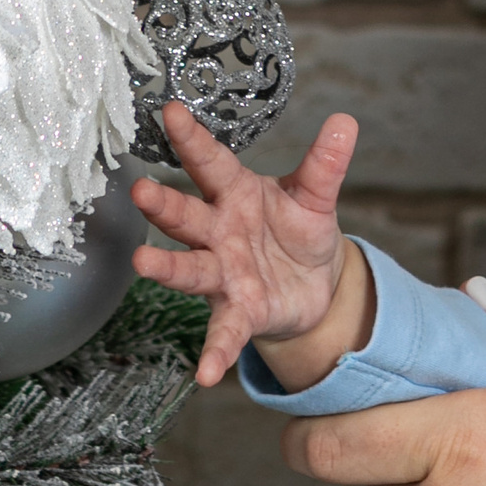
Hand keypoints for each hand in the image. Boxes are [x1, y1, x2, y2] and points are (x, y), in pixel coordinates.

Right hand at [130, 103, 362, 390]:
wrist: (315, 285)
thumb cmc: (300, 231)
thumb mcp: (316, 196)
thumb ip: (326, 164)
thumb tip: (344, 122)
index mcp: (236, 194)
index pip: (211, 162)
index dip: (192, 138)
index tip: (171, 111)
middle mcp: (219, 233)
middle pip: (187, 216)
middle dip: (164, 204)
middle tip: (141, 190)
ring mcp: (224, 274)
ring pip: (191, 268)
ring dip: (167, 266)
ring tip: (142, 262)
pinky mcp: (239, 312)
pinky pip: (224, 333)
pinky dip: (215, 353)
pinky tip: (206, 374)